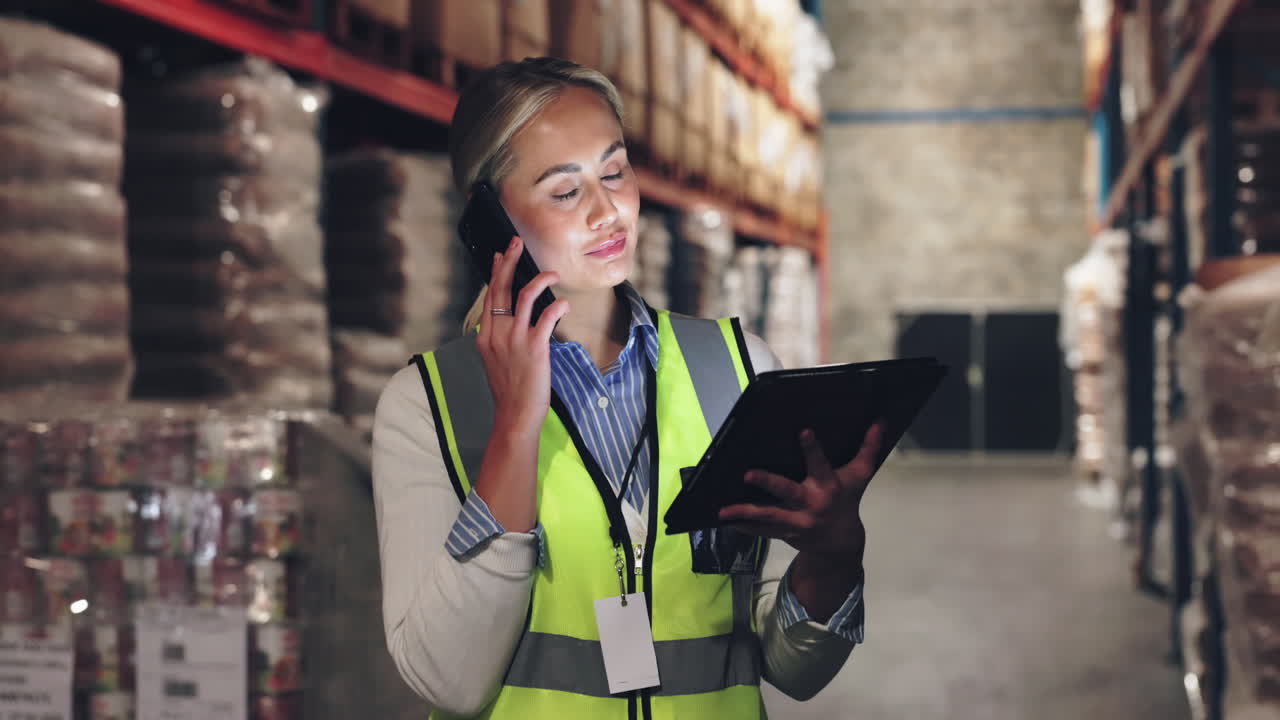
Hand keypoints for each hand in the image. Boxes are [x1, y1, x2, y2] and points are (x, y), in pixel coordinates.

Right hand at [477, 236, 570, 437]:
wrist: (514, 414)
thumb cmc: (509, 390)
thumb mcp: (495, 361)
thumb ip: (499, 339)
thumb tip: (507, 322)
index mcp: (485, 336)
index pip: (490, 296)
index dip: (496, 273)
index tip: (500, 256)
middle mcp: (497, 333)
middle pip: (500, 288)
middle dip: (508, 261)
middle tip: (516, 243)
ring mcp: (515, 338)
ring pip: (524, 296)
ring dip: (539, 279)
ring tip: (552, 272)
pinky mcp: (535, 346)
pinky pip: (547, 316)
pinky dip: (558, 305)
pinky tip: (565, 303)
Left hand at [719, 423, 883, 561]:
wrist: (841, 543)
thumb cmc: (848, 500)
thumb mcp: (860, 475)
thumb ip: (868, 447)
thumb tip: (882, 419)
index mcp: (828, 486)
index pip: (821, 464)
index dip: (813, 449)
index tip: (804, 431)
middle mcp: (811, 503)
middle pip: (787, 491)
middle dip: (768, 483)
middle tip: (748, 474)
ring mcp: (796, 521)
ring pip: (768, 516)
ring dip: (745, 513)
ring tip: (723, 510)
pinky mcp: (783, 532)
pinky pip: (760, 530)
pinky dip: (742, 526)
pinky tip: (722, 520)